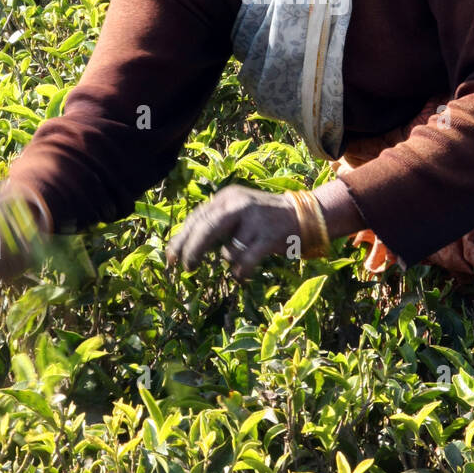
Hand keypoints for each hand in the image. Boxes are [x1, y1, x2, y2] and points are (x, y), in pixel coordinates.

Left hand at [166, 185, 300, 282]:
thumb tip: (186, 247)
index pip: (197, 218)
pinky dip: (241, 272)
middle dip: (193, 251)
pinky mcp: (269, 237)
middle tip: (187, 268)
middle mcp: (239, 204)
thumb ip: (215, 223)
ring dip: (230, 261)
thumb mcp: (237, 211)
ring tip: (241, 260)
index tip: (171, 257)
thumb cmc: (263, 218)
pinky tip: (242, 275)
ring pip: (228, 251)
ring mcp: (255, 220)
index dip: (181, 239)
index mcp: (227, 197)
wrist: (302, 215)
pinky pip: (246, 262)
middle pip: (206, 229)